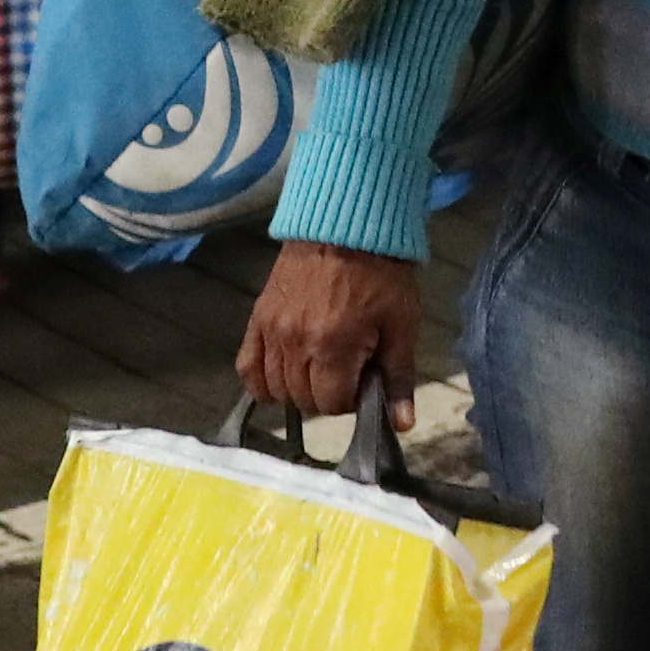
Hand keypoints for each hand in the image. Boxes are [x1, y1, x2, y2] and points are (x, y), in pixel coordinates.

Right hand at [241, 241, 429, 416]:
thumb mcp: (401, 325)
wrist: (343, 225)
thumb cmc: (380, 275)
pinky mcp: (257, 319)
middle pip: (302, 400)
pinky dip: (260, 382)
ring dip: (297, 391)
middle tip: (345, 374)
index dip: (350, 401)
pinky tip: (280, 378)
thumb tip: (402, 424)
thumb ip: (397, 377)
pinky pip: (247, 367)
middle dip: (326, 397)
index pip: (330, 404)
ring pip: (274, 389)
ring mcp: (271, 331)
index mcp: (333, 346)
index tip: (362, 382)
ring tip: (318, 370)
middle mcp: (295, 343)